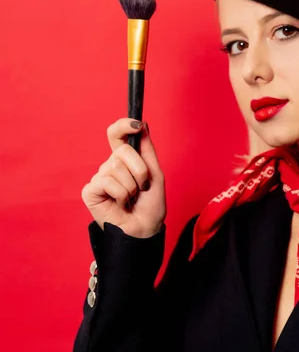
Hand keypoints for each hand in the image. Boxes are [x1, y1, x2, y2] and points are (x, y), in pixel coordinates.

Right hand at [81, 118, 166, 237]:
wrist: (144, 229)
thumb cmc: (150, 205)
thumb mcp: (154, 173)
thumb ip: (147, 149)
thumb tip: (142, 123)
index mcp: (125, 160)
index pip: (117, 135)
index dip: (123, 125)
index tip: (137, 125)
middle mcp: (110, 166)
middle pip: (122, 151)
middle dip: (139, 170)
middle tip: (142, 187)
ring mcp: (99, 177)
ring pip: (116, 167)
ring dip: (132, 185)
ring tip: (131, 198)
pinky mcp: (90, 191)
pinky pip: (107, 181)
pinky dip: (120, 194)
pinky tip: (119, 204)